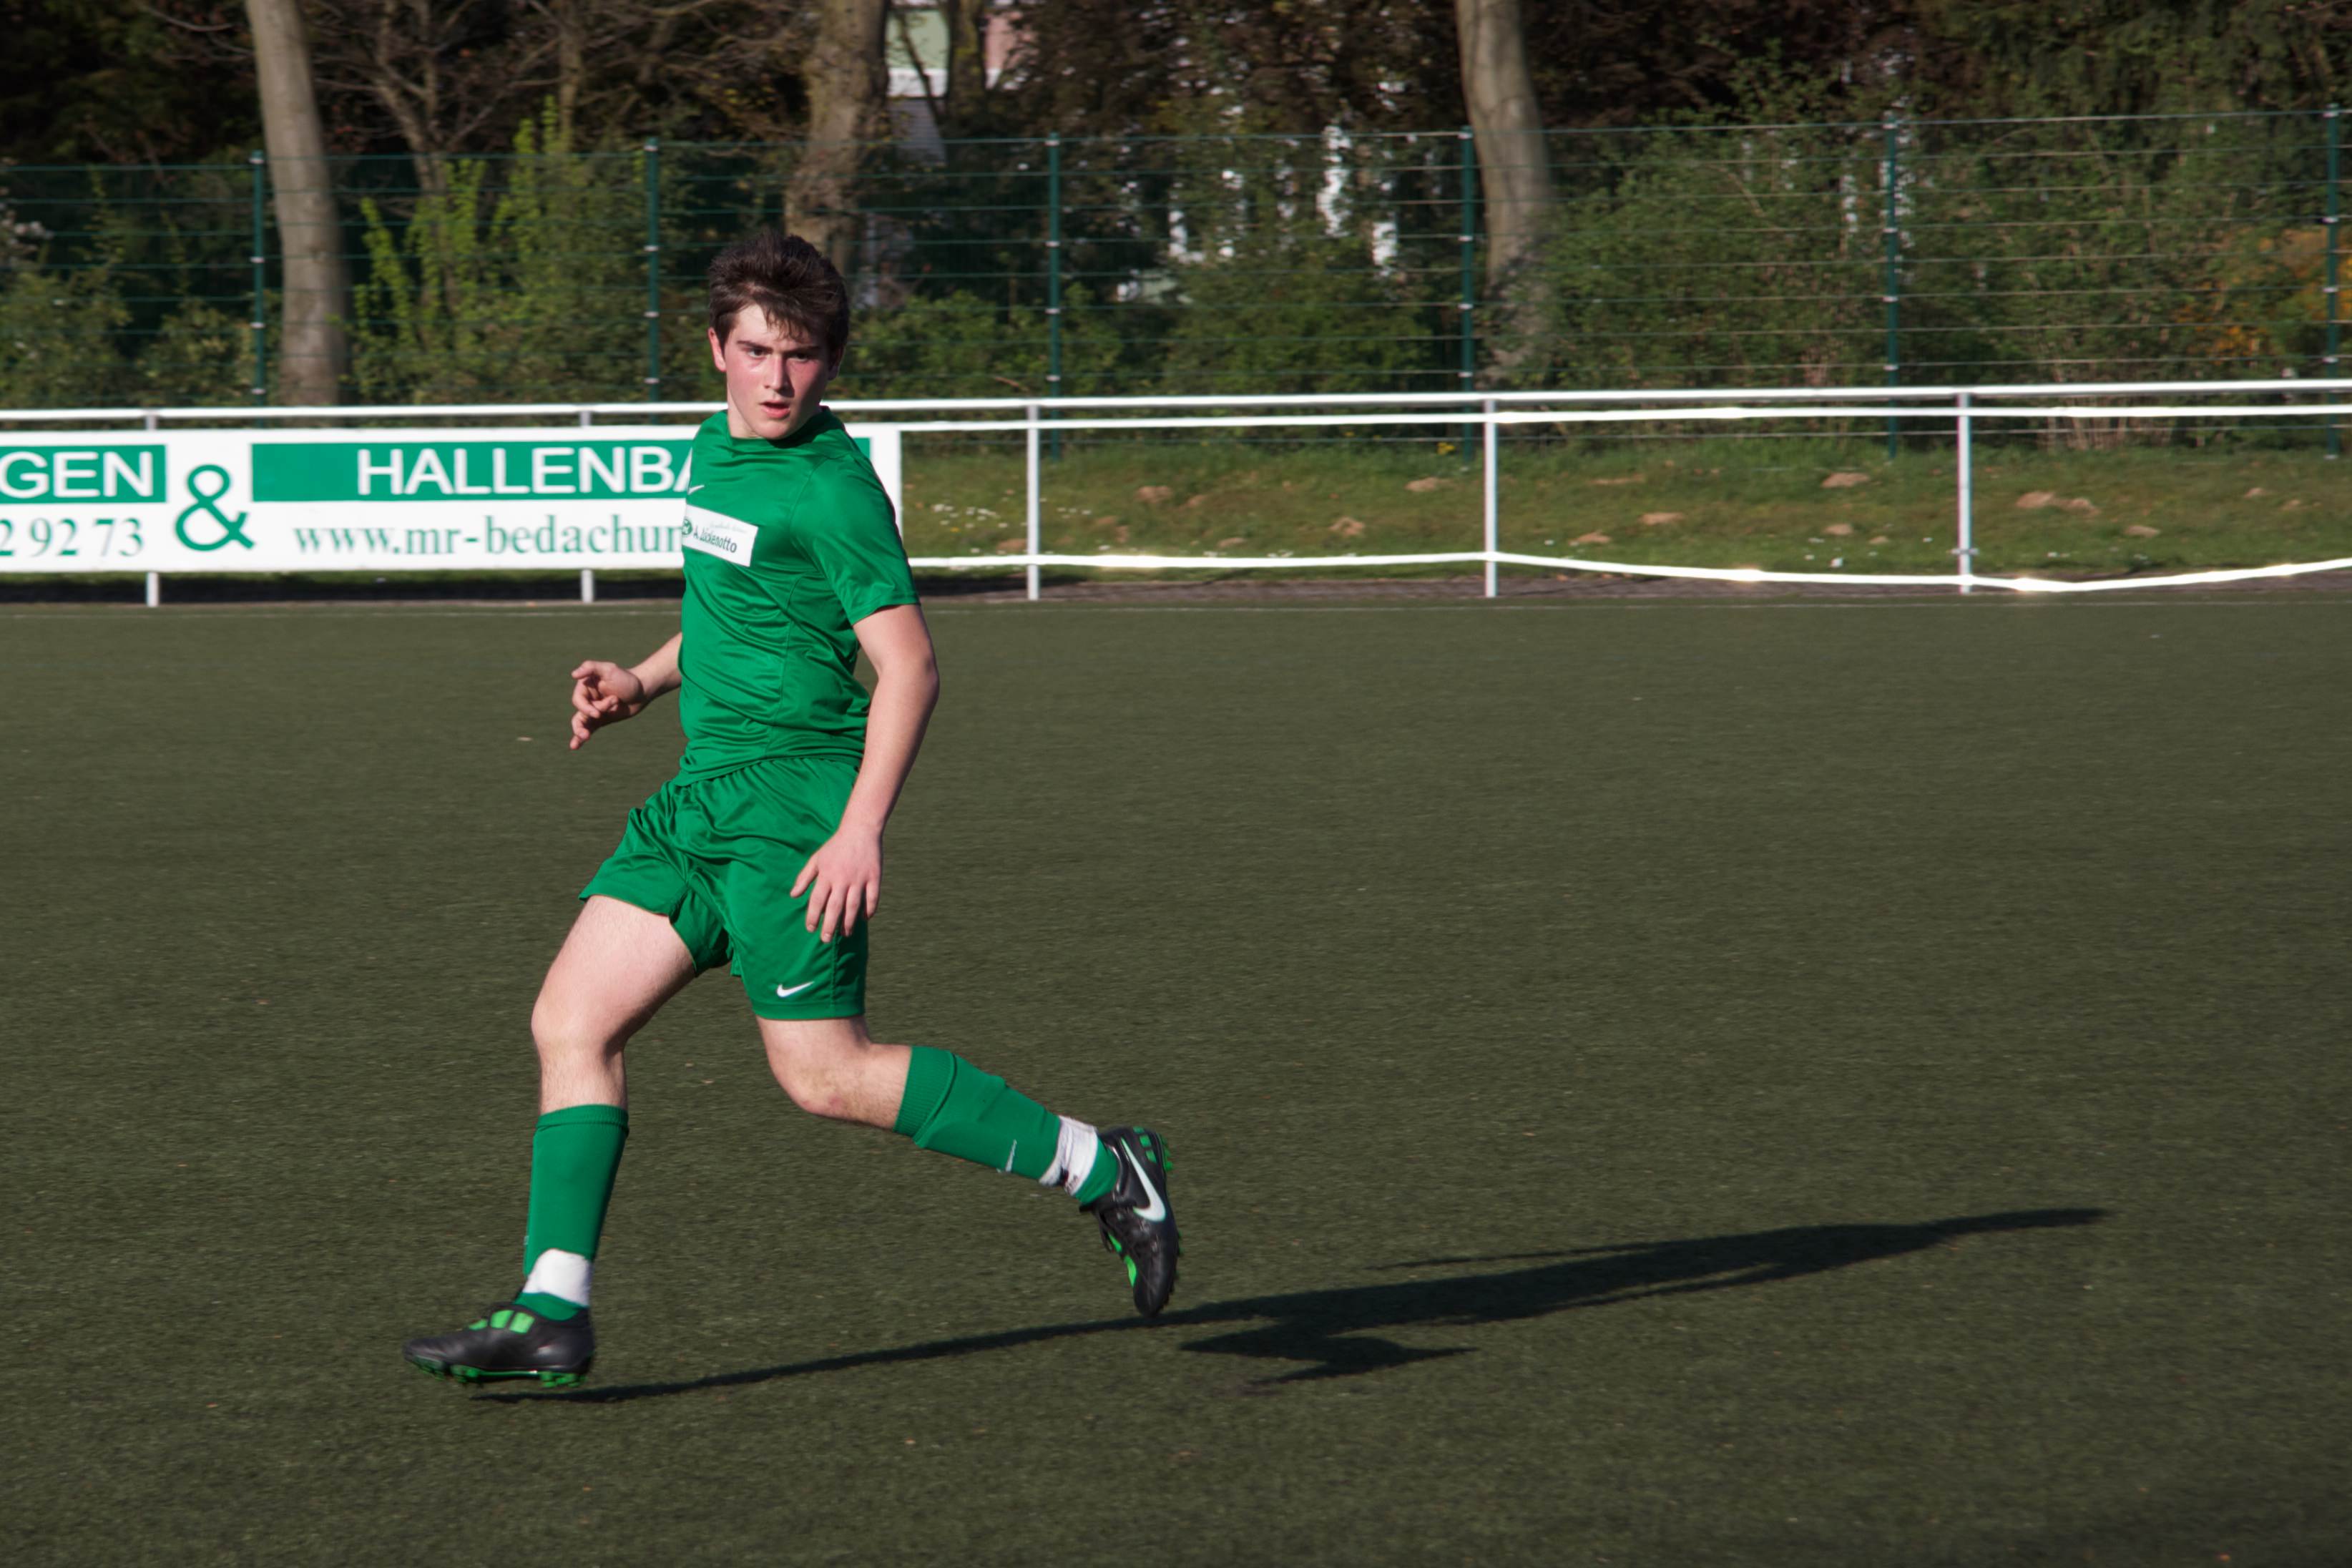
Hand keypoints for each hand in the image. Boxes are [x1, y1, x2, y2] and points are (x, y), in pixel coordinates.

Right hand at [568, 660, 648, 749]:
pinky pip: (588, 729)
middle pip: (580, 713)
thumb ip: (591, 667)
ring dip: (579, 732)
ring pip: (581, 723)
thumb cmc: (627, 679)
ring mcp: (594, 710)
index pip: (579, 701)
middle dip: (583, 722)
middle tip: (596, 724)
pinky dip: (581, 738)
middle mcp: (588, 699)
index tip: (599, 713)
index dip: (586, 708)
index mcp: (586, 687)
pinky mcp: (600, 720)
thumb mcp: (609, 669)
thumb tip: (574, 674)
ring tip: (584, 737)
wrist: (643, 691)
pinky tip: (574, 746)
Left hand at [790, 824, 882, 942]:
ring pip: (854, 905)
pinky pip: (872, 898)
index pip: (817, 900)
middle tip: (826, 939)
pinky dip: (869, 910)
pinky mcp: (874, 877)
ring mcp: (859, 878)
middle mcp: (842, 878)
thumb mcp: (817, 859)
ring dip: (849, 922)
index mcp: (827, 874)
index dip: (813, 916)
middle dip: (829, 925)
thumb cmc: (836, 846)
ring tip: (845, 934)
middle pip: (835, 907)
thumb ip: (804, 877)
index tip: (811, 929)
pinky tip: (864, 919)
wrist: (860, 829)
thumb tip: (794, 895)